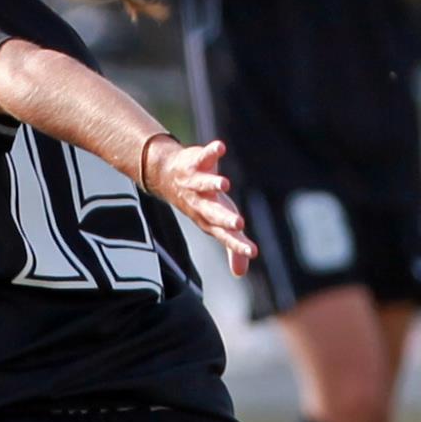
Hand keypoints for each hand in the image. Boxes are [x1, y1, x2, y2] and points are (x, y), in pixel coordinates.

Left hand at [140, 134, 256, 277]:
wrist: (168, 177)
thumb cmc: (200, 203)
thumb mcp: (217, 225)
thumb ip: (231, 246)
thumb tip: (240, 274)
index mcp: (210, 220)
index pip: (224, 234)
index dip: (237, 244)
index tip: (252, 252)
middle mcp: (201, 204)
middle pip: (212, 213)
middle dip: (224, 218)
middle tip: (238, 223)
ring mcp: (196, 183)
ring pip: (204, 185)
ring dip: (213, 185)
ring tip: (225, 184)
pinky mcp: (195, 162)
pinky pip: (203, 156)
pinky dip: (211, 152)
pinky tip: (220, 148)